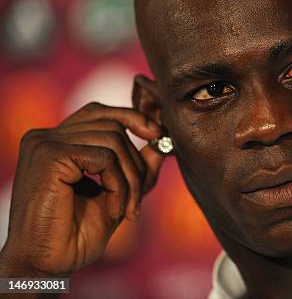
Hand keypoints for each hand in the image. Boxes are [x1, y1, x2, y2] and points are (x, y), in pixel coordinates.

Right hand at [0, 102, 163, 277]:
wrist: (47, 265)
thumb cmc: (76, 234)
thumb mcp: (117, 193)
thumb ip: (136, 165)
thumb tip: (161, 138)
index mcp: (56, 140)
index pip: (100, 111)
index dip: (132, 117)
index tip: (157, 134)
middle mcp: (46, 136)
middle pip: (112, 125)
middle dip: (136, 162)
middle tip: (138, 199)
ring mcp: (45, 143)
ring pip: (113, 140)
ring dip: (130, 178)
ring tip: (126, 208)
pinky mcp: (50, 156)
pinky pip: (104, 157)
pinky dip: (118, 184)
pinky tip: (112, 208)